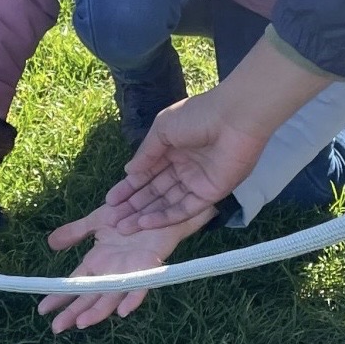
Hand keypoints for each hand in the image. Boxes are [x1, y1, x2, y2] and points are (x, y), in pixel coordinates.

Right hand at [37, 204, 209, 332]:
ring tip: (82, 323)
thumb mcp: (97, 221)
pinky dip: (132, 298)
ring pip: (111, 297)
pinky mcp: (148, 267)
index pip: (75, 283)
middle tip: (56, 328)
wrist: (160, 208)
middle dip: (72, 312)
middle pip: (89, 296)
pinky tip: (123, 311)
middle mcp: (112, 271)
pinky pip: (140, 287)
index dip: (60, 295)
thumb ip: (75, 232)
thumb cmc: (131, 217)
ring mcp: (129, 272)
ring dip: (97, 311)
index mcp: (98, 262)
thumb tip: (49, 243)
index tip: (42, 309)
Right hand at [103, 90, 265, 233]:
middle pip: (154, 191)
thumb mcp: (162, 130)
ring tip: (122, 227)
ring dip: (145, 215)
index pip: (147, 173)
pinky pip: (185, 209)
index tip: (110, 201)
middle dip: (133, 206)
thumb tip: (128, 171)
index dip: (129, 187)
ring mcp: (197, 182)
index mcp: (172, 149)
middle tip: (112, 220)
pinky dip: (164, 218)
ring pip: (166, 203)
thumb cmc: (197, 116)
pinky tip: (145, 223)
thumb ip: (146, 154)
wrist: (233, 118)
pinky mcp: (210, 194)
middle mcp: (183, 167)